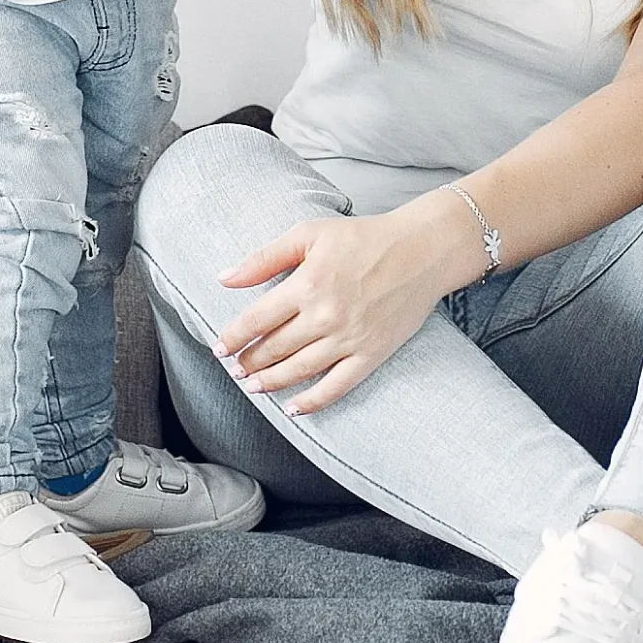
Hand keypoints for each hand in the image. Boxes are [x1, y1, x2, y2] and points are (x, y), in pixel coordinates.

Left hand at [215, 202, 467, 413]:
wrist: (423, 250)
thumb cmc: (365, 237)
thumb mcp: (310, 233)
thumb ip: (264, 258)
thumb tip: (224, 278)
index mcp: (307, 284)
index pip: (255, 321)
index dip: (232, 338)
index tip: (220, 347)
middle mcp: (325, 316)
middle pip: (273, 349)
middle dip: (247, 362)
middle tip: (235, 369)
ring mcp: (349, 338)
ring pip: (297, 371)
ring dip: (268, 382)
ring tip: (252, 386)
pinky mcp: (371, 353)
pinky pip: (336, 386)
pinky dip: (311, 403)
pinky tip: (291, 409)